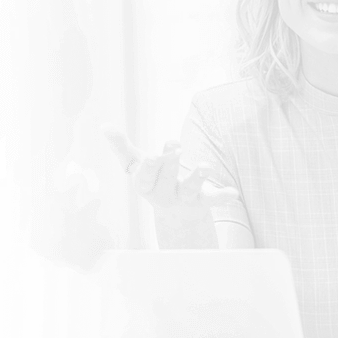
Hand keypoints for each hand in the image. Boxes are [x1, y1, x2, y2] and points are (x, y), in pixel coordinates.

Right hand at [99, 123, 239, 209]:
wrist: (176, 212)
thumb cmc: (153, 180)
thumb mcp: (137, 165)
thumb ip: (122, 147)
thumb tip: (104, 125)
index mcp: (146, 186)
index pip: (144, 179)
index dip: (148, 169)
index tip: (152, 155)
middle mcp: (164, 195)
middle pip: (167, 180)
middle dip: (170, 165)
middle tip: (175, 147)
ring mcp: (184, 199)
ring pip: (190, 190)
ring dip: (197, 177)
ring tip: (205, 165)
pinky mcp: (203, 201)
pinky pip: (213, 200)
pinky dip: (222, 197)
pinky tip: (233, 193)